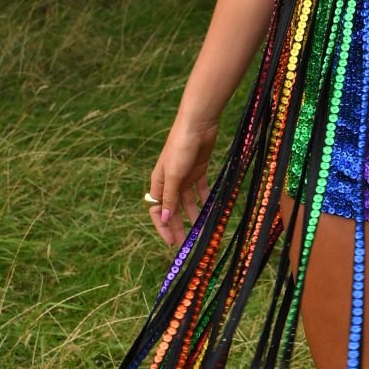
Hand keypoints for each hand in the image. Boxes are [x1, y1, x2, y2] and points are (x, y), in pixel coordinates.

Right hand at [148, 116, 219, 249]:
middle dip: (179, 226)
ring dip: (193, 216)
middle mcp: (170, 182)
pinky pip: (201, 191)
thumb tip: (164, 218)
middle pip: (173, 209)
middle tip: (187, 243)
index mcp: (158, 183)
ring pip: (188, 202)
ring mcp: (185, 177)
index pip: (157, 211)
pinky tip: (211, 211)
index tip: (172, 242)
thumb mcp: (174, 175)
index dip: (163, 227)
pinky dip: (205, 201)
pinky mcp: (198, 171)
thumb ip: (169, 197)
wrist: (197, 125)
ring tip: (201, 231)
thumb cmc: (180, 147)